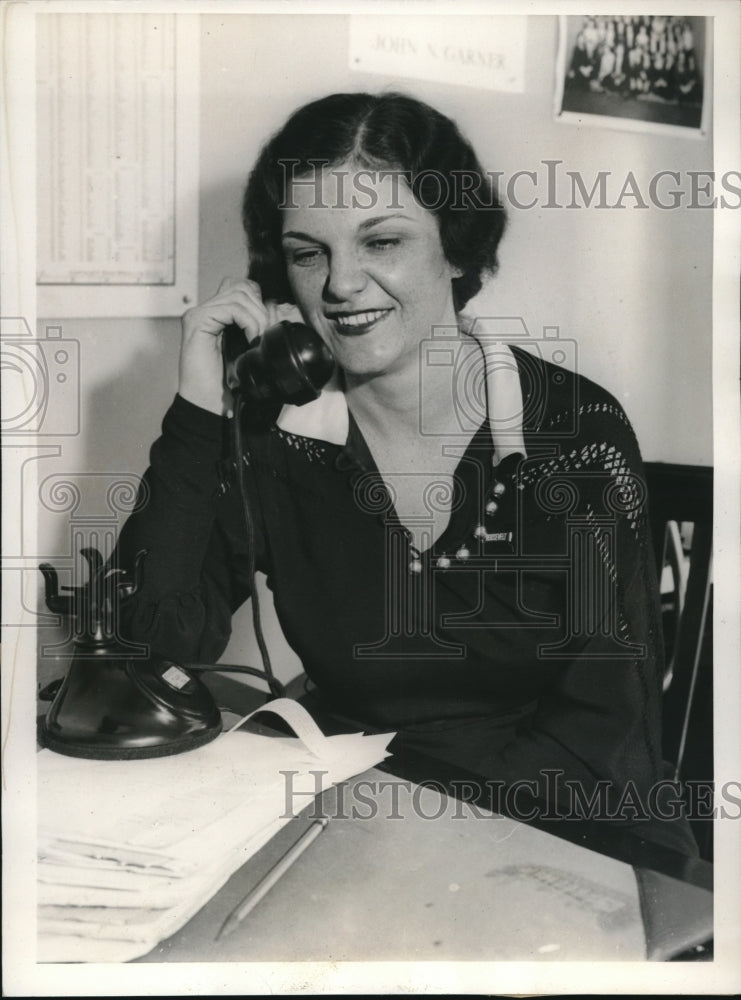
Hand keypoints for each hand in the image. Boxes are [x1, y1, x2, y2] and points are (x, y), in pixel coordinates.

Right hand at [178, 278, 299, 414]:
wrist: (208, 406)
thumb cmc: (229, 385)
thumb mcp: (251, 353)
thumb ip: (260, 330)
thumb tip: (284, 311)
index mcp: (218, 316)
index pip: (244, 289)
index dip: (262, 304)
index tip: (268, 332)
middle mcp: (206, 310)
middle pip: (242, 286)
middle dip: (261, 308)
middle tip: (263, 336)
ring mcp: (199, 313)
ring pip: (239, 293)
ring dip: (256, 317)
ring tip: (256, 341)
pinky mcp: (196, 320)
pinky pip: (232, 308)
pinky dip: (248, 322)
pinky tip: (250, 341)